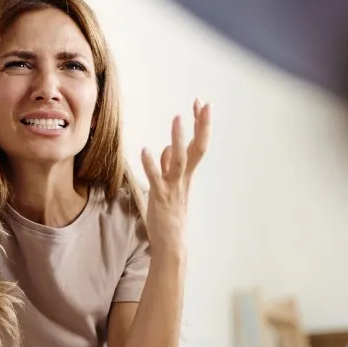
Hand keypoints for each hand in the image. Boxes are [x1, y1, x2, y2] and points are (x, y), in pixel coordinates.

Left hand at [141, 99, 211, 253]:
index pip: (198, 145)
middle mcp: (183, 179)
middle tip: (202, 104)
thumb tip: (167, 147)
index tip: (200, 104)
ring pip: (179, 160)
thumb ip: (168, 166)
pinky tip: (145, 150)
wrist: (171, 243)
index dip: (200, 124)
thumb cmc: (170, 215)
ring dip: (179, 139)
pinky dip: (151, 164)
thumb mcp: (170, 186)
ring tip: (177, 118)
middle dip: (200, 126)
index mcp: (187, 176)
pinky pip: (156, 178)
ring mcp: (173, 187)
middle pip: (197, 148)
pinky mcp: (161, 197)